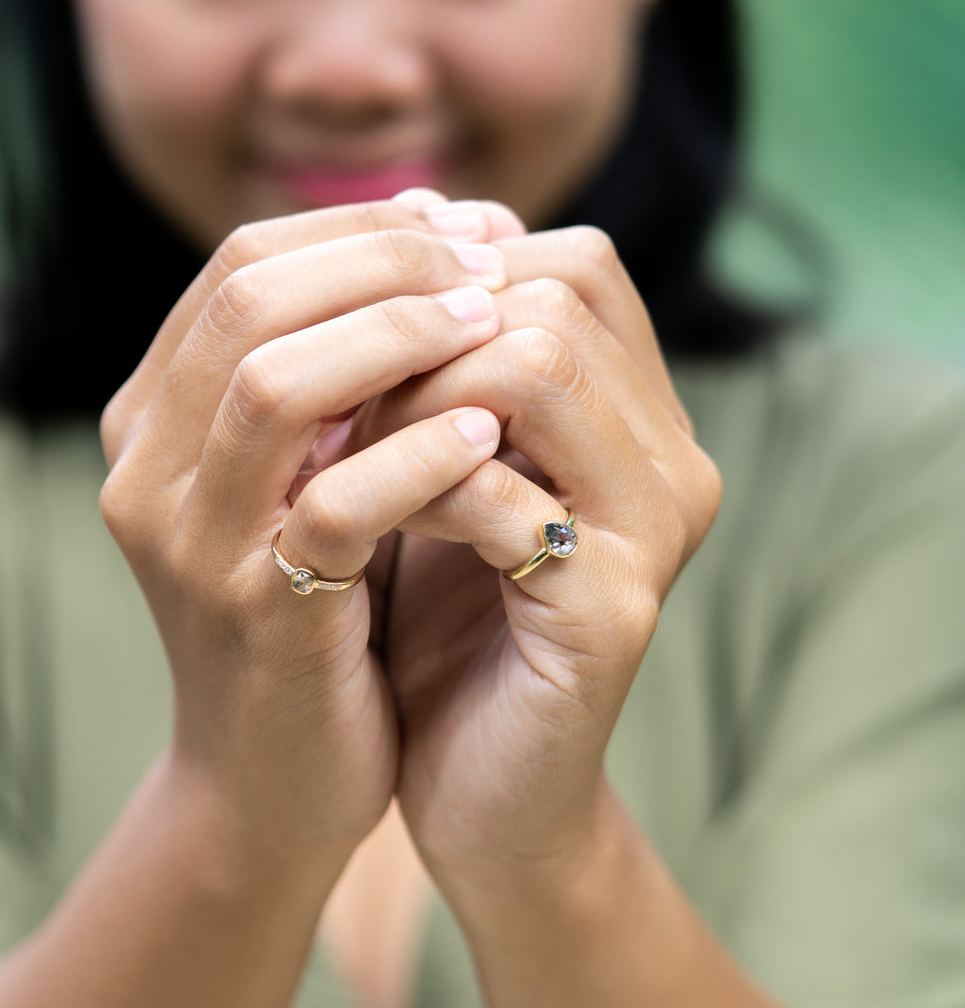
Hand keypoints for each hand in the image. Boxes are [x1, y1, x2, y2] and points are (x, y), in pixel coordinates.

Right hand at [97, 199, 520, 874]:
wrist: (271, 784)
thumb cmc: (312, 608)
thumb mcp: (304, 473)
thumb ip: (339, 371)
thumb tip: (445, 231)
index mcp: (151, 415)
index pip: (241, 262)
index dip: (358, 226)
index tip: (460, 222)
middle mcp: (146, 466)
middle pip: (251, 300)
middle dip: (383, 260)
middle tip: (489, 258)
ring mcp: (190, 543)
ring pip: (274, 383)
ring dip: (399, 334)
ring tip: (495, 321)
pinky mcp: (255, 615)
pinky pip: (332, 505)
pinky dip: (415, 455)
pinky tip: (485, 431)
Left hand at [352, 225, 721, 893]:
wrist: (476, 792)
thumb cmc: (438, 618)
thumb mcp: (433, 464)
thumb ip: (437, 359)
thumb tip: (398, 215)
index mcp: (638, 413)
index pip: (569, 258)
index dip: (445, 274)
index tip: (352, 336)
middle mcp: (670, 456)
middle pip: (556, 288)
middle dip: (418, 329)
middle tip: (337, 404)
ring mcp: (655, 530)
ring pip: (534, 365)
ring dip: (407, 400)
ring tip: (340, 462)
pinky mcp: (614, 610)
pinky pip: (505, 495)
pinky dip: (409, 494)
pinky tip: (357, 535)